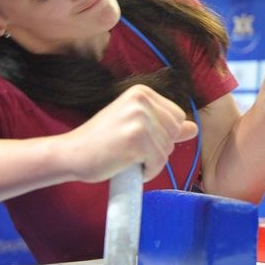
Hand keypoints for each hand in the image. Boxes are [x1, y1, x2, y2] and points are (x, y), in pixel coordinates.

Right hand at [63, 85, 198, 182]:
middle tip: (130, 150)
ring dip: (150, 161)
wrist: (70, 154)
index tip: (138, 138)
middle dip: (158, 148)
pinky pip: (158, 162)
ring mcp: (139, 118)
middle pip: (175, 132)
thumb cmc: (102, 142)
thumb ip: (165, 126)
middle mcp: (142, 100)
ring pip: (167, 150)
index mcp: (142, 92)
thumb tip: (194, 128)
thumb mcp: (135, 126)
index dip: (163, 134)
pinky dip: (147, 171)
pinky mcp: (136, 139)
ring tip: (126, 157)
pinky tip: (127, 166)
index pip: (178, 117)